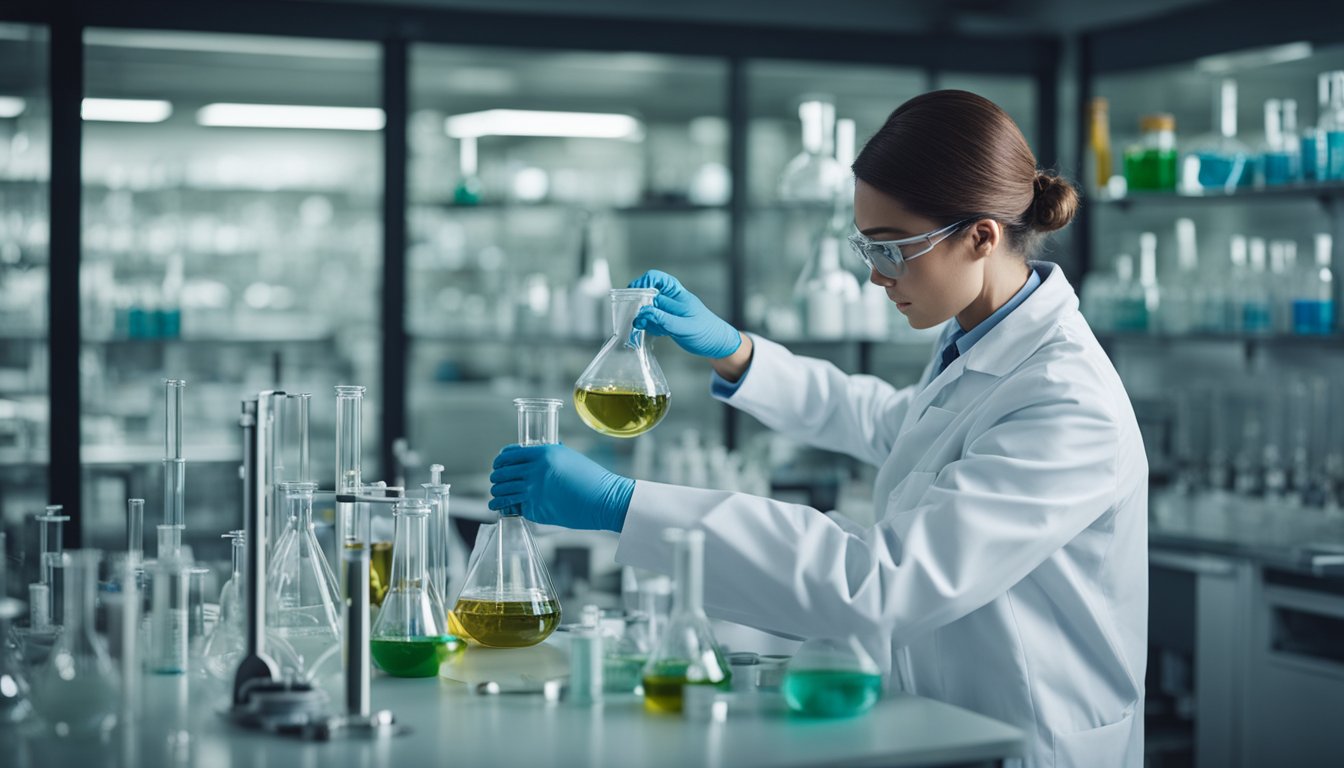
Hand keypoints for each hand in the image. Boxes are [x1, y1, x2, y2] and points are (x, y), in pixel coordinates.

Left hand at [489, 444, 635, 531]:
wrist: (604, 500)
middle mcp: (535, 470)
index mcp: (543, 453)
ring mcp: (534, 491)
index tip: (498, 464)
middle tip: (496, 481)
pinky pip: (515, 507)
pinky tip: (501, 508)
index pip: (510, 455)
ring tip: (495, 497)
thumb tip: (537, 455)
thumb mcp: (569, 457)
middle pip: (503, 473)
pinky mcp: (536, 509)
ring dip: (497, 494)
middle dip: (496, 478)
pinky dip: (505, 507)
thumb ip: (551, 454)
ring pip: (504, 491)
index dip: (500, 460)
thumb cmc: (591, 479)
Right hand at [629, 270, 741, 358]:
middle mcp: (672, 300)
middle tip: (636, 316)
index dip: (643, 283)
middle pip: (648, 293)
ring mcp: (669, 311)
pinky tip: (650, 331)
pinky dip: (648, 325)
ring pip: (648, 308)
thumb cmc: (706, 332)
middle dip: (639, 303)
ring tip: (641, 326)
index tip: (634, 294)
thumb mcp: (685, 327)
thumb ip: (664, 319)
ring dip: (642, 316)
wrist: (717, 345)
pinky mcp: (668, 322)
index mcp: (677, 295)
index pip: (656, 280)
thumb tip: (645, 312)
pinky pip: (653, 319)